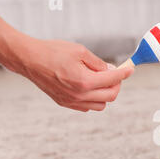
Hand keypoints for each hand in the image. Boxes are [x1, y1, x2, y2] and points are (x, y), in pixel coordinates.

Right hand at [12, 37, 133, 111]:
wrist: (29, 59)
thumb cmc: (53, 52)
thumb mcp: (80, 51)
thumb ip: (99, 63)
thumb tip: (112, 71)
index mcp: (84, 81)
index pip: (112, 80)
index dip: (124, 74)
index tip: (130, 69)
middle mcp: (79, 95)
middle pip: (110, 96)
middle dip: (117, 85)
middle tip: (115, 75)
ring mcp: (72, 101)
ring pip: (101, 105)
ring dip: (105, 94)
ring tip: (100, 80)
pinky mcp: (65, 103)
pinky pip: (88, 107)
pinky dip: (94, 99)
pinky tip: (88, 87)